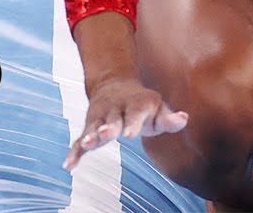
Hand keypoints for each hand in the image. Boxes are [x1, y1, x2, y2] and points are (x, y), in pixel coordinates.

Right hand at [62, 76, 188, 171]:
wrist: (115, 86)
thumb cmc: (143, 105)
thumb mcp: (158, 109)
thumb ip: (169, 118)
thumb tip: (183, 119)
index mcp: (136, 104)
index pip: (135, 113)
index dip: (132, 123)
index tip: (130, 134)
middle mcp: (116, 109)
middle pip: (112, 119)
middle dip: (109, 127)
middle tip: (106, 134)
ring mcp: (101, 117)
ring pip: (94, 127)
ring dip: (90, 136)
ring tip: (87, 145)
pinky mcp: (90, 126)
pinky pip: (80, 139)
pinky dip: (74, 152)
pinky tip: (69, 165)